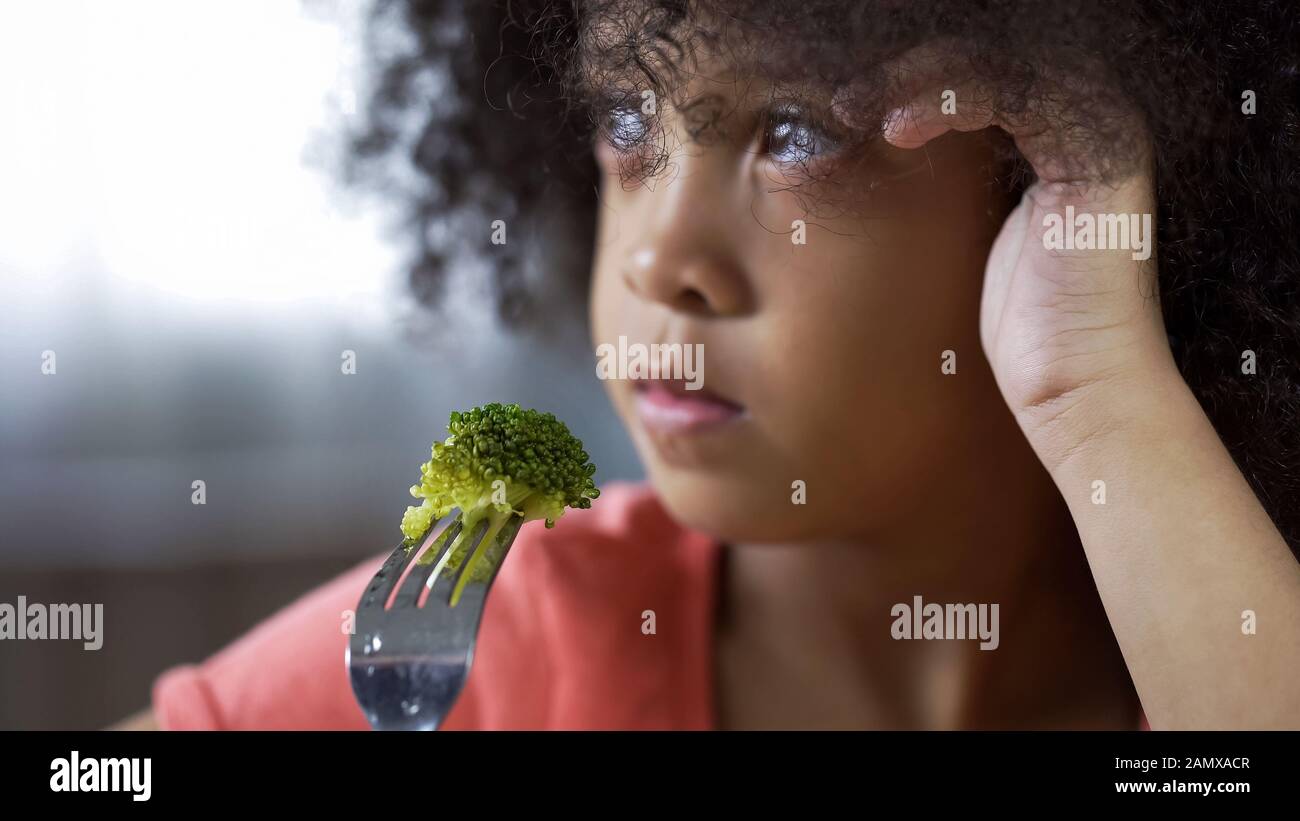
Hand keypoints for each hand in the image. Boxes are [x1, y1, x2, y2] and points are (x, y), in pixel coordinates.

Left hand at [874, 45, 1179, 459]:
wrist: (1075, 389)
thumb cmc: (1024, 333)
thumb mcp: (966, 242)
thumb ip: (946, 188)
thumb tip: (876, 151)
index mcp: (1057, 140)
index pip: (978, 80)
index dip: (909, 84)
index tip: (845, 112)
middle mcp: (1085, 125)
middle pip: (985, 65)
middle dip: (905, 76)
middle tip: (842, 106)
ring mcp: (1098, 134)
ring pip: (995, 70)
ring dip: (917, 83)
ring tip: (856, 113)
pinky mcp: (1097, 153)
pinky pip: (1017, 96)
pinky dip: (954, 100)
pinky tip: (901, 130)